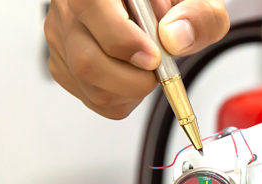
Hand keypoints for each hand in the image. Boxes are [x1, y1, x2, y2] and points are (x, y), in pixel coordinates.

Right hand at [45, 0, 229, 118]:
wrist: (155, 10)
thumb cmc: (173, 5)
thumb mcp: (199, 1)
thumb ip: (198, 15)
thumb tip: (175, 39)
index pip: (90, 7)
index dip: (123, 41)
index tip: (154, 58)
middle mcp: (70, 6)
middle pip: (86, 61)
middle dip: (133, 80)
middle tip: (158, 69)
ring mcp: (62, 36)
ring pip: (88, 84)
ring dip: (129, 90)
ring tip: (148, 68)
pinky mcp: (63, 62)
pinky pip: (91, 97)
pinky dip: (122, 97)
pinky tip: (133, 74)